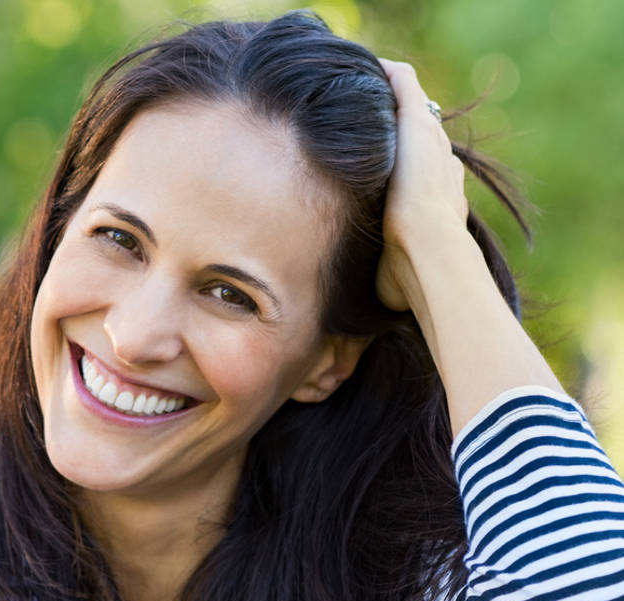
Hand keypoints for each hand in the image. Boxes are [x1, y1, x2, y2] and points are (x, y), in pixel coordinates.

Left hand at [375, 58, 468, 311]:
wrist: (432, 257)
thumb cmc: (416, 282)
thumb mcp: (393, 284)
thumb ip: (385, 283)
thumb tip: (365, 324)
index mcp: (440, 203)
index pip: (428, 176)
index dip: (406, 171)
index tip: (382, 171)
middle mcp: (441, 169)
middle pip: (423, 139)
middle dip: (398, 133)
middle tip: (368, 128)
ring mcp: (432, 145)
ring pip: (414, 109)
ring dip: (391, 101)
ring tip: (362, 96)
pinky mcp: (418, 125)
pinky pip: (404, 85)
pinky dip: (389, 76)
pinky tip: (366, 71)